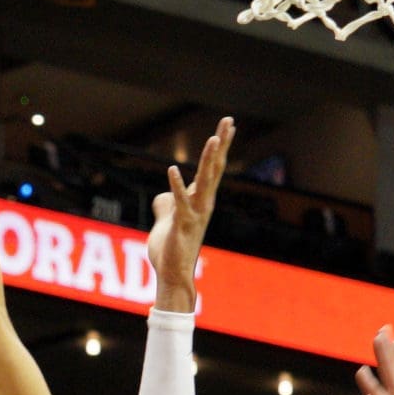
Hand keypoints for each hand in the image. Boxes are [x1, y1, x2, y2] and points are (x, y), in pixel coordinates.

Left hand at [148, 117, 234, 311]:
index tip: (228, 124)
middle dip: (221, 143)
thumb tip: (164, 196)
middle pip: (215, 168)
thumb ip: (167, 205)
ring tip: (214, 138)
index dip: (220, 145)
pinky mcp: (182, 224)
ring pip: (205, 182)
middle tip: (229, 121)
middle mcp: (204, 203)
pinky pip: (180, 202)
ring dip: (209, 160)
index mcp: (201, 199)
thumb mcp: (167, 220)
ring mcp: (196, 213)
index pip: (213, 167)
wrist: (172, 273)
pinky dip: (176, 185)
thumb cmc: (172, 248)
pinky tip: (172, 169)